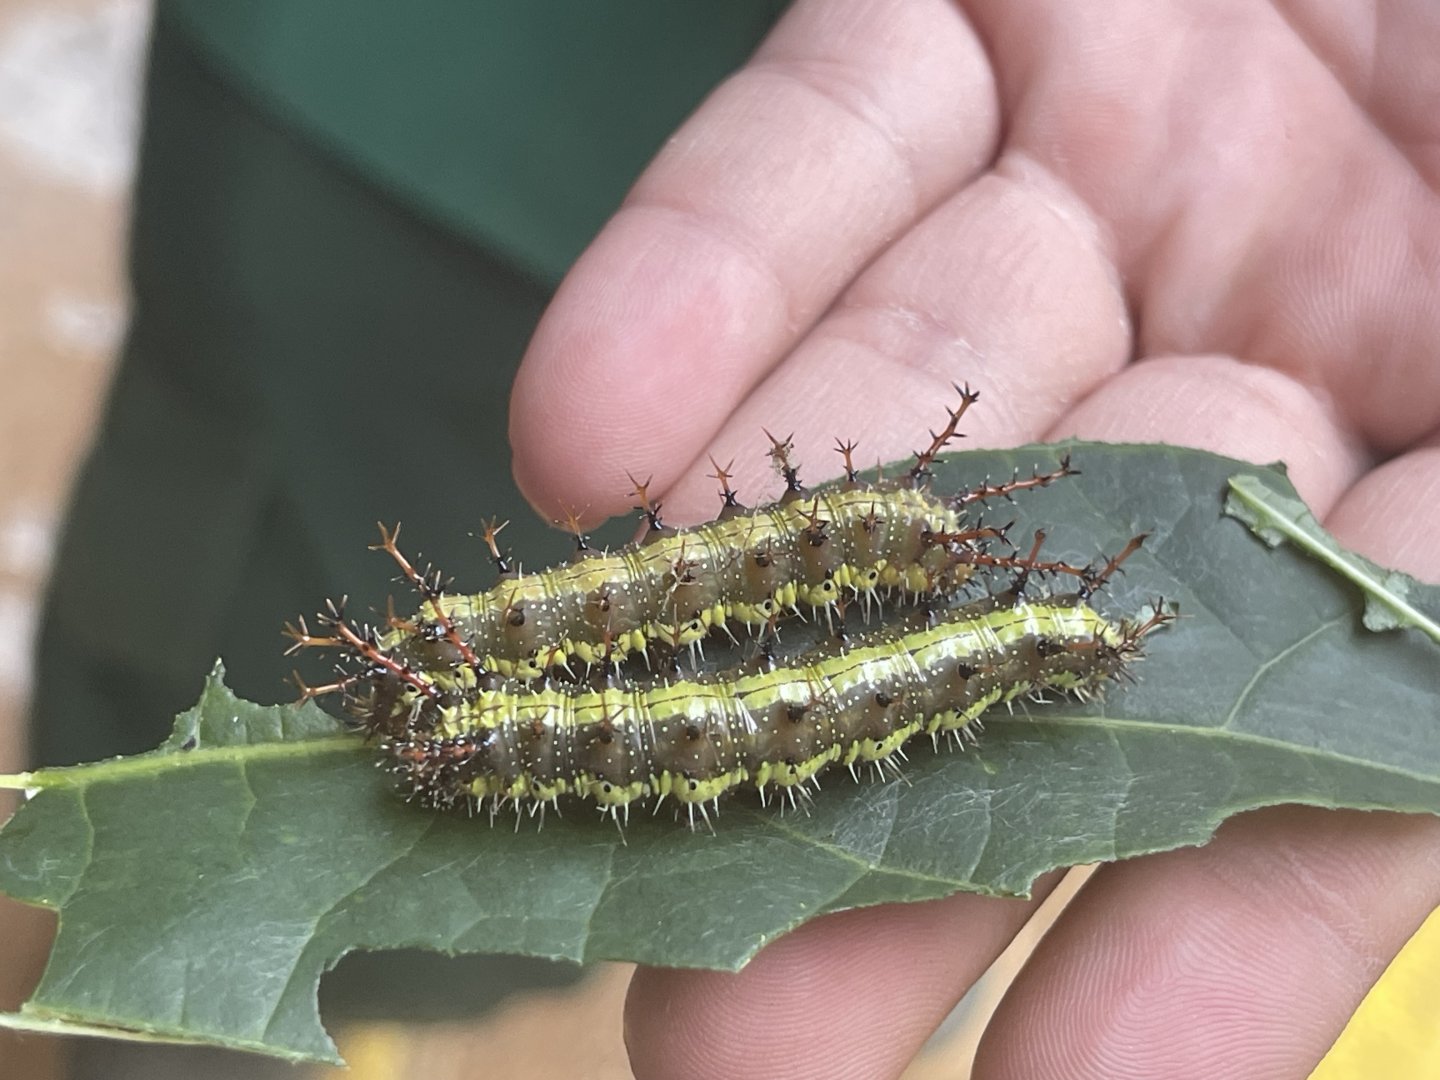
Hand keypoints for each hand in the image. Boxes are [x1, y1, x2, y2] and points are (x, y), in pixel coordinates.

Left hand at [509, 1, 1439, 1075]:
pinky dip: (707, 279)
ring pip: (900, 398)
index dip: (1192, 940)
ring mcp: (1096, 192)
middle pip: (1035, 619)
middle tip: (720, 1032)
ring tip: (621, 767)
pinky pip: (823, 146)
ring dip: (744, 585)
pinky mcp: (976, 22)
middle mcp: (1250, 361)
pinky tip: (590, 440)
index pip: (1310, 755)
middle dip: (879, 808)